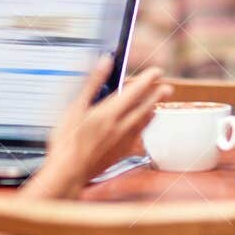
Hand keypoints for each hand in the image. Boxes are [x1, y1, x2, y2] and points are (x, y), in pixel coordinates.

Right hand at [27, 57, 170, 197]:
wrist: (69, 172)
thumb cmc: (67, 141)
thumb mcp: (76, 107)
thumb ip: (93, 83)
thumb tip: (105, 62)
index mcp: (110, 112)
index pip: (136, 91)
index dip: (148, 79)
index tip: (157, 71)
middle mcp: (121, 126)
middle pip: (145, 107)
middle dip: (156, 95)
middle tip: (167, 87)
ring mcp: (122, 141)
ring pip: (143, 123)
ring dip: (152, 111)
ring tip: (157, 105)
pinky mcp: (120, 153)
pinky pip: (138, 138)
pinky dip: (142, 128)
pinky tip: (141, 128)